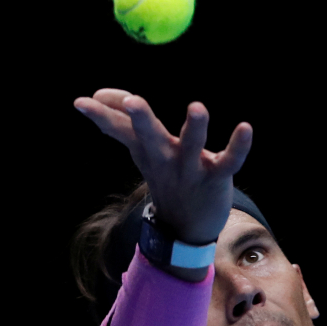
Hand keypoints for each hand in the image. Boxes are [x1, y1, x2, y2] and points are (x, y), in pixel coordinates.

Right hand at [73, 89, 252, 243]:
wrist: (187, 229)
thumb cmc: (165, 178)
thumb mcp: (140, 152)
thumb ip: (120, 124)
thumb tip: (94, 96)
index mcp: (146, 149)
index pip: (120, 129)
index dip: (101, 115)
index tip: (80, 102)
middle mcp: (165, 157)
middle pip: (149, 135)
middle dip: (140, 118)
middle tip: (130, 101)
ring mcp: (190, 168)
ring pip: (191, 145)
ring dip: (195, 127)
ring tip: (196, 107)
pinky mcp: (216, 177)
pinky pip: (229, 161)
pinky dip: (239, 146)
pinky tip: (245, 128)